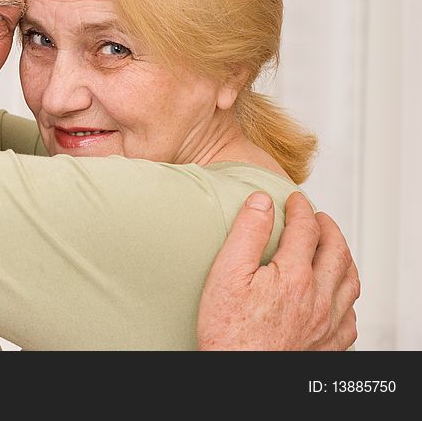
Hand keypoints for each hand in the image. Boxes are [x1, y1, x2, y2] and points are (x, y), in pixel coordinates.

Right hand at [197, 191, 359, 349]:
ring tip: (332, 247)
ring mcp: (327, 324)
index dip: (300, 209)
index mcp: (294, 276)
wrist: (238, 375)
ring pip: (350, 282)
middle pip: (336, 251)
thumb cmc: (227, 331)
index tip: (295, 200)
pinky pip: (350, 316)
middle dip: (328, 228)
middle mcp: (318, 299)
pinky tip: (336, 294)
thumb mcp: (226, 273)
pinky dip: (347, 296)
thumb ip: (247, 233)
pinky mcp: (328, 346)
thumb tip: (261, 202)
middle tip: (317, 217)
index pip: (306, 230)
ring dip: (343, 257)